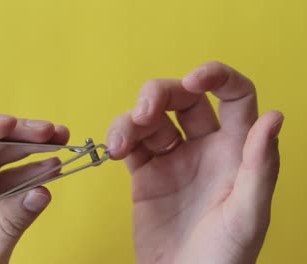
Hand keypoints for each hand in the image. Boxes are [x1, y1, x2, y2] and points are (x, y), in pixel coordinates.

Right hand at [107, 62, 283, 263]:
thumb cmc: (223, 258)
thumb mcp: (248, 215)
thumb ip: (260, 166)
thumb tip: (275, 117)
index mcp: (235, 152)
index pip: (234, 96)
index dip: (216, 77)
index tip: (193, 79)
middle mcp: (204, 149)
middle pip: (182, 99)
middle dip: (159, 94)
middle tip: (144, 112)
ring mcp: (172, 160)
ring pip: (150, 119)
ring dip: (131, 120)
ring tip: (120, 143)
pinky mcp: (145, 174)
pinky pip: (131, 144)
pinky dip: (119, 139)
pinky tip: (114, 150)